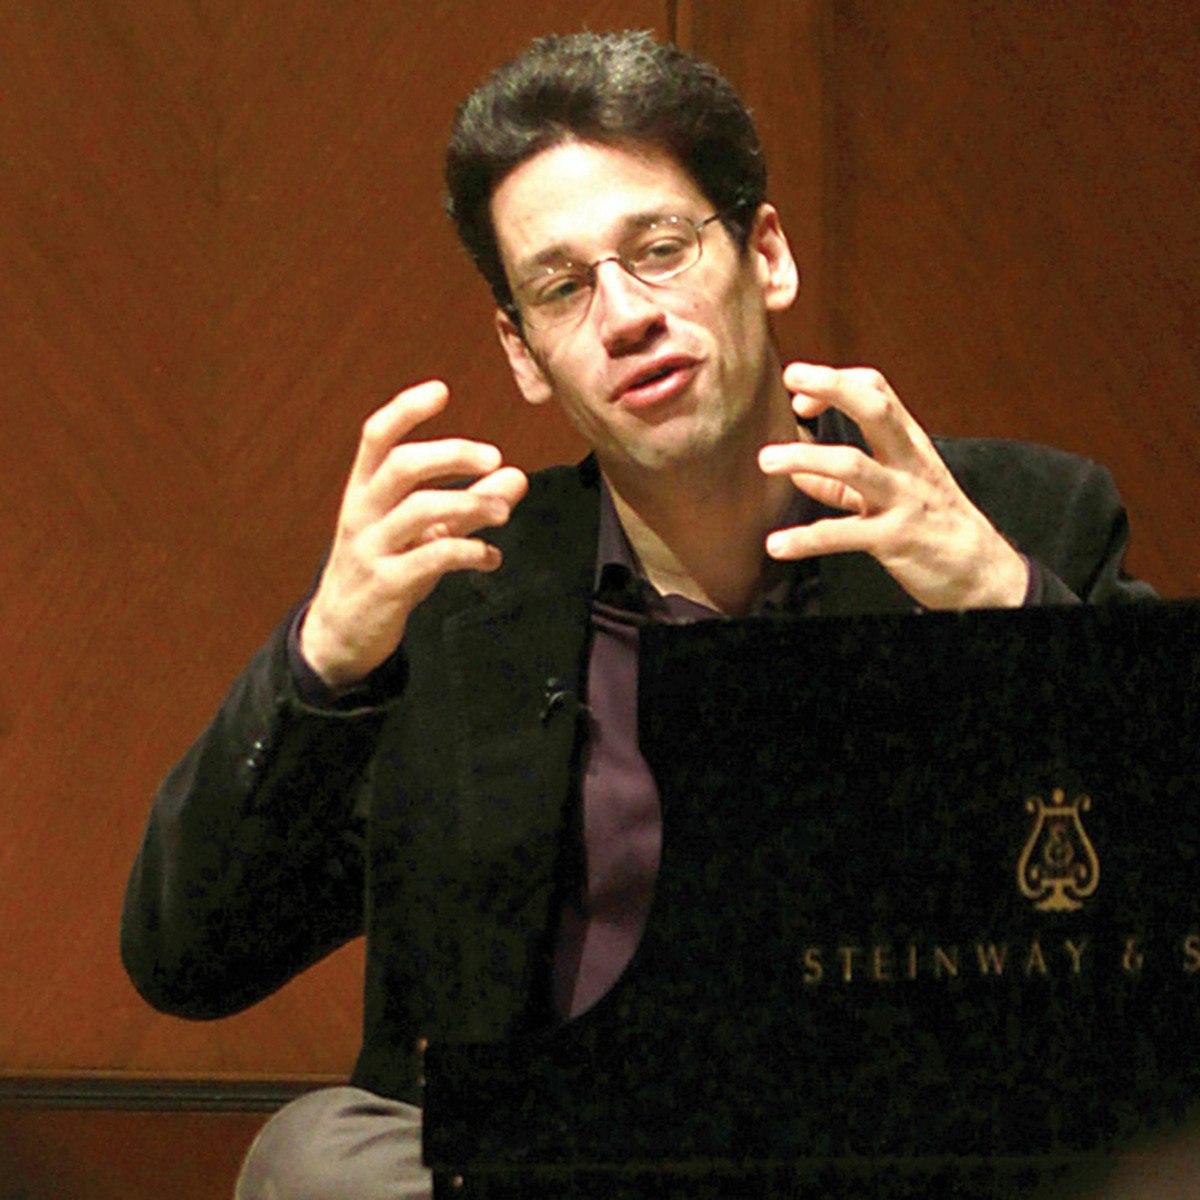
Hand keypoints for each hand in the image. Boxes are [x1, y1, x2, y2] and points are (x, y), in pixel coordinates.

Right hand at [301, 380, 527, 687]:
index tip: (441, 390)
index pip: (376, 437)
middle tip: (495, 455)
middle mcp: (362, 513)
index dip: (406, 410)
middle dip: (451, 454)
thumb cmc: (387, 566)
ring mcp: (372, 550)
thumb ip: (468, 502)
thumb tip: (517, 475)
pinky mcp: (386, 587)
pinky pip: (431, 559)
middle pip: (401, 466)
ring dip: (469, 504)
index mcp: (364, 490)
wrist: (341, 633)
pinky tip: (491, 557)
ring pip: (418, 512)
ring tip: (503, 511)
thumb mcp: (424, 530)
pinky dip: (469, 552)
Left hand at [757, 362, 1027, 609]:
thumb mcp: (893, 492)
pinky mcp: (895, 539)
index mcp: (908, 445)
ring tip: (765, 460)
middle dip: (833, 386)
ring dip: (805, 458)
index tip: (799, 393)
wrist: (983, 573)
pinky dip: (806, 539)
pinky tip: (776, 545)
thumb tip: (798, 473)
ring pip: (853, 465)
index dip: (836, 382)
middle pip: (875, 409)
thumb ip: (840, 485)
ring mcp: (903, 499)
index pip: (877, 391)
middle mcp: (908, 463)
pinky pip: (844, 535)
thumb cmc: (934, 524)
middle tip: (790, 378)